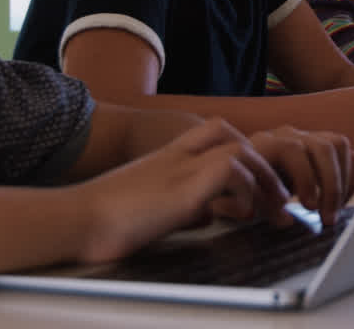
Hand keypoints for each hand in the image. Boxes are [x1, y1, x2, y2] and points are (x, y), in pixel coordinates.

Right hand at [75, 119, 291, 263]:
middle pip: (232, 135)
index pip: (213, 132)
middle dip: (263, 162)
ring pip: (240, 148)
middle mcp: (176, 156)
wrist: (74, 220)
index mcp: (167, 157)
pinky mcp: (182, 188)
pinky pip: (231, 170)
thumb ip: (183, 204)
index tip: (257, 178)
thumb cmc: (102, 221)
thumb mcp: (152, 208)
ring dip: (265, 177)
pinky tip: (241, 213)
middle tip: (279, 194)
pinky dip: (246, 190)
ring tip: (275, 206)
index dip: (241, 149)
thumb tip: (207, 214)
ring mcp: (179, 168)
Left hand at [246, 126, 353, 225]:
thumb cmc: (245, 189)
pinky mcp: (324, 148)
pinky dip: (349, 179)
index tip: (310, 207)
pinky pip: (348, 154)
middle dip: (331, 185)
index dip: (305, 179)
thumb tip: (286, 219)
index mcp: (267, 144)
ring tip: (334, 210)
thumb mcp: (245, 198)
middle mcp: (290, 135)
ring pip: (339, 145)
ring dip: (343, 182)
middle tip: (327, 216)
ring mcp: (309, 138)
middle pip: (323, 147)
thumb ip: (263, 207)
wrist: (247, 176)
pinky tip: (339, 202)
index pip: (293, 150)